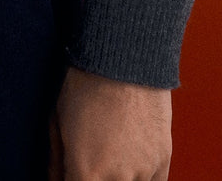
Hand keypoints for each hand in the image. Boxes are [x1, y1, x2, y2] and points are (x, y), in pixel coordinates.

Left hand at [48, 65, 171, 179]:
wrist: (124, 54)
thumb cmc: (86, 83)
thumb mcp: (58, 122)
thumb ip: (58, 162)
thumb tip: (58, 180)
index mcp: (86, 172)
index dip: (69, 180)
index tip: (69, 172)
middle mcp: (118, 179)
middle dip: (91, 177)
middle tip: (89, 163)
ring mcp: (144, 171)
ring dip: (116, 177)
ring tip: (108, 155)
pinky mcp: (163, 160)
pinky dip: (140, 179)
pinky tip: (129, 166)